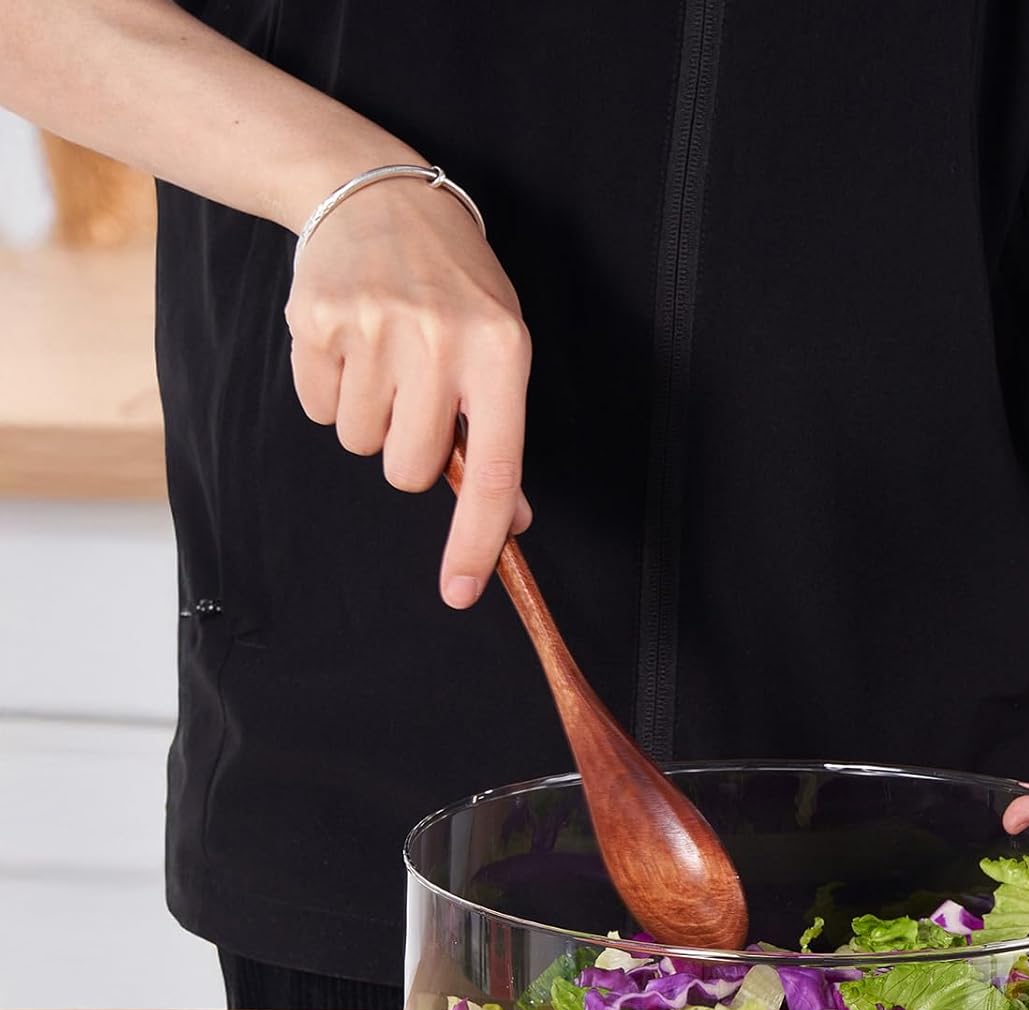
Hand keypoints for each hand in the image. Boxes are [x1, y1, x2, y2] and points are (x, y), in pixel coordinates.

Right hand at [283, 175, 531, 607]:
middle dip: (409, 453)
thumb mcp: (499, 345)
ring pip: (360, 445)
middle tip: (416, 396)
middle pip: (409, 471)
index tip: (461, 591)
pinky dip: (331, 390)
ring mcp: (374, 329)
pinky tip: (350, 342)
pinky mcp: (316, 320)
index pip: (494, 469)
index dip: (477, 539)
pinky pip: (318, 410)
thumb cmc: (453, 286)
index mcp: (500, 352)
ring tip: (384, 356)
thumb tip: (509, 522)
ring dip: (369, 419)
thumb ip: (499, 433)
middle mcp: (439, 341)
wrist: (377, 195)